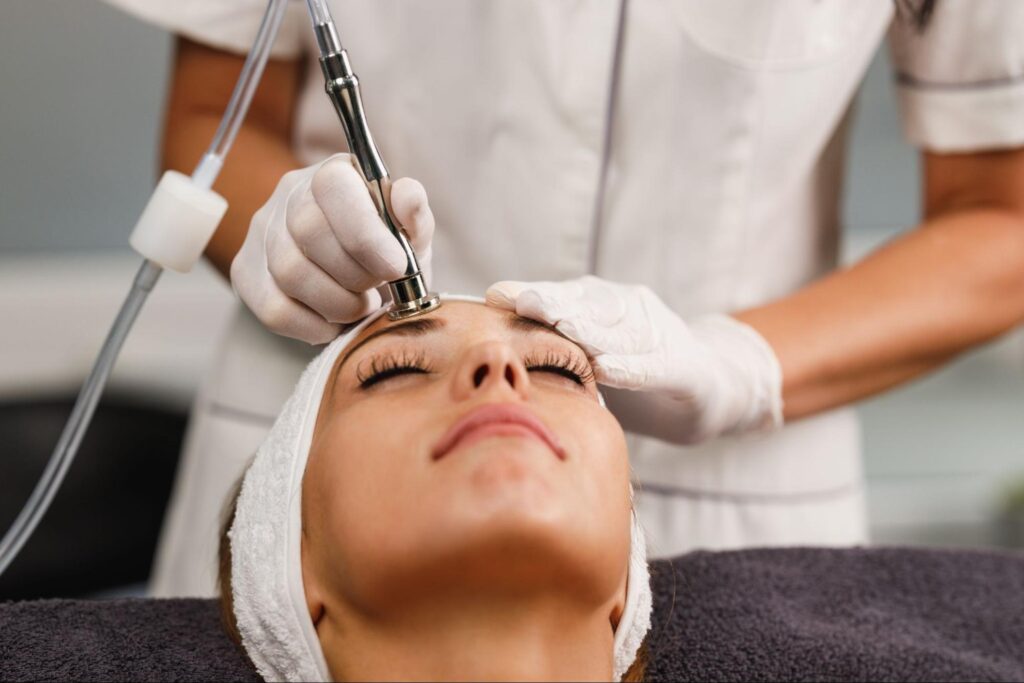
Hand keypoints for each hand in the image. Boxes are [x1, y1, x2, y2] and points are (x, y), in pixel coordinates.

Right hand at [231, 153, 433, 343]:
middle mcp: (288, 194)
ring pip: (290, 273)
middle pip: (308, 232)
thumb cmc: (388, 252)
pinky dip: (313, 326)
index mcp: (334, 173)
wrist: (360, 281)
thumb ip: (414, 214)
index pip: (333, 187)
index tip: (396, 268)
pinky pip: (273, 309)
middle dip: (355, 274)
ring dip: (338, 304)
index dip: (366, 234)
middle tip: (376, 288)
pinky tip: (333, 322)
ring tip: (359, 305)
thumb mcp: (411, 234)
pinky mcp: (246, 273)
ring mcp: (261, 233)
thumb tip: (406, 196)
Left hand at [486, 276, 782, 443]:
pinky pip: (656, 367)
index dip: (531, 294)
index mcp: (605, 306)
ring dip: (592, 329)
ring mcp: (662, 336)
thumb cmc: (635, 369)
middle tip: (526, 303)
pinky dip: (632, 367)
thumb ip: (555, 346)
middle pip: (590, 306)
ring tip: (565, 328)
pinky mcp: (686, 369)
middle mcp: (632, 311)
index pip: (563, 297)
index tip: (497, 294)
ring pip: (622, 331)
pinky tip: (610, 369)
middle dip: (556, 303)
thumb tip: (494, 341)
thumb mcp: (593, 355)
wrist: (706, 387)